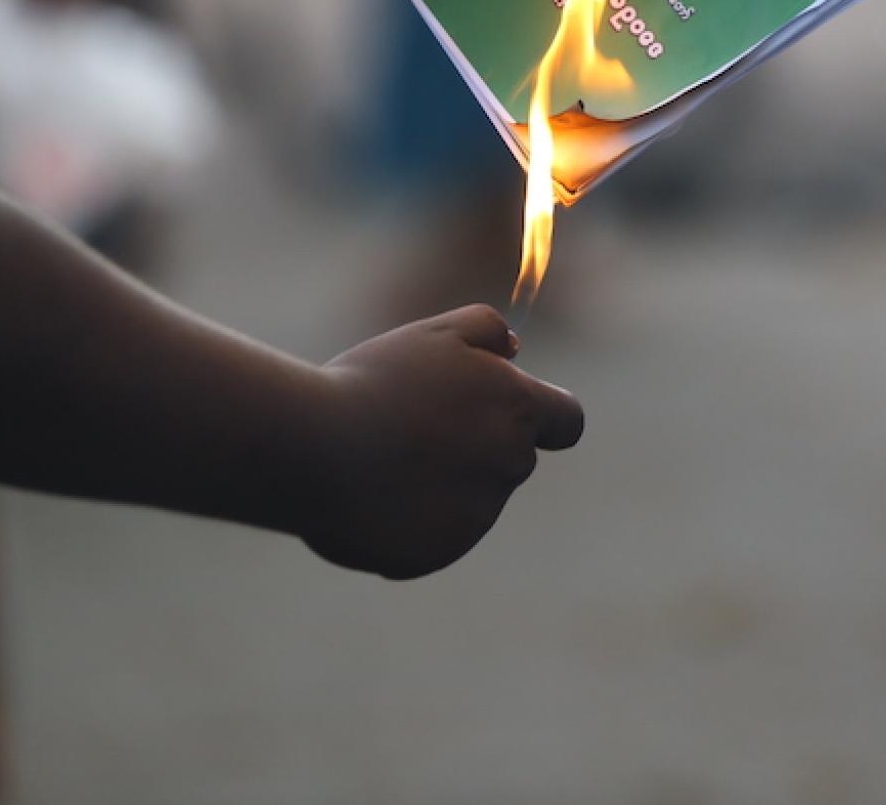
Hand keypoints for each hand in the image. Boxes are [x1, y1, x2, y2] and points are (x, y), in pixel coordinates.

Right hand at [299, 305, 584, 579]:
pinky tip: (370, 493)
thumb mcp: (437, 335)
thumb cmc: (376, 381)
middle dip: (477, 442)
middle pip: (512, 457)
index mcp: (518, 413)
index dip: (547, 414)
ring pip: (472, 497)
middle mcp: (507, 468)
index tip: (515, 409)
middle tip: (416, 423)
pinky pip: (433, 534)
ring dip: (442, 480)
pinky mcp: (437, 553)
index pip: (569, 421)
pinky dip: (410, 518)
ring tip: (383, 457)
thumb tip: (514, 350)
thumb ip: (487, 330)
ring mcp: (475, 518)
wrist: (316, 448)